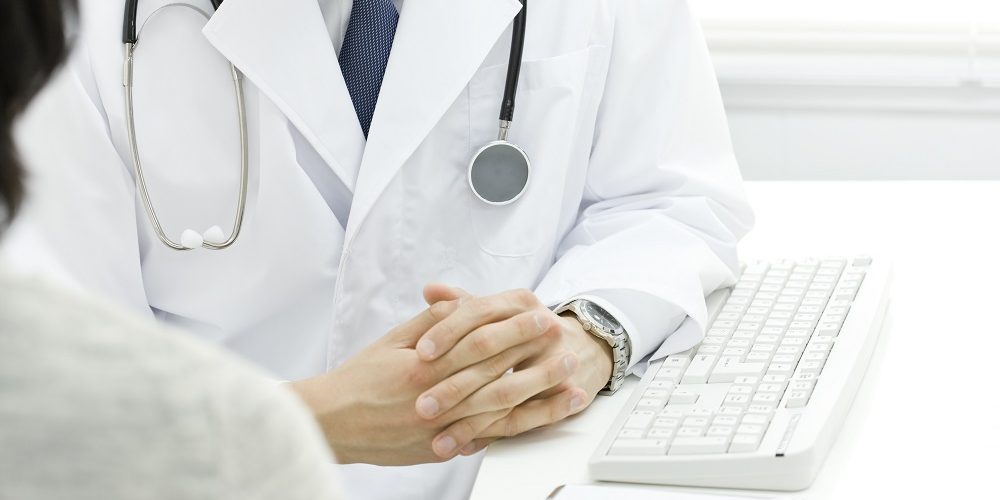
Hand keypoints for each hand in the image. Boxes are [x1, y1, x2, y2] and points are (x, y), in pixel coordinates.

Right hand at [289, 285, 574, 465]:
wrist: (331, 423)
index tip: (541, 317)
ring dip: (539, 400)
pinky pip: (485, 439)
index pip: (480, 342)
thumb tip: (466, 306)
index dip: (515, 329)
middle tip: (567, 347)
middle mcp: (435, 398)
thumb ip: (433, 323)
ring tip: (570, 390)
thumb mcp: (394, 340)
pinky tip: (541, 422)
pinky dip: (516, 430)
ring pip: (499, 413)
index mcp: (424, 365)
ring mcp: (439, 428)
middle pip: (497, 375)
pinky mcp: (440, 449)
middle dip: (536, 360)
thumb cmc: (360, 379)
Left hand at [418, 287, 613, 455]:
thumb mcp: (497, 311)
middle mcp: (539, 326)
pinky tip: (464, 447)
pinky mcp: (562, 393)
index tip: (419, 353)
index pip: (477, 313)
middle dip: (451, 384)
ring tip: (438, 439)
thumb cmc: (525, 331)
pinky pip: (522, 419)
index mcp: (517, 303)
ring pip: (504, 391)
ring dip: (468, 420)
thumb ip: (461, 303)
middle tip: (421, 406)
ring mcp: (554, 359)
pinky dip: (491, 434)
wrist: (580, 349)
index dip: (446, 332)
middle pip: (489, 352)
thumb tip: (429, 290)